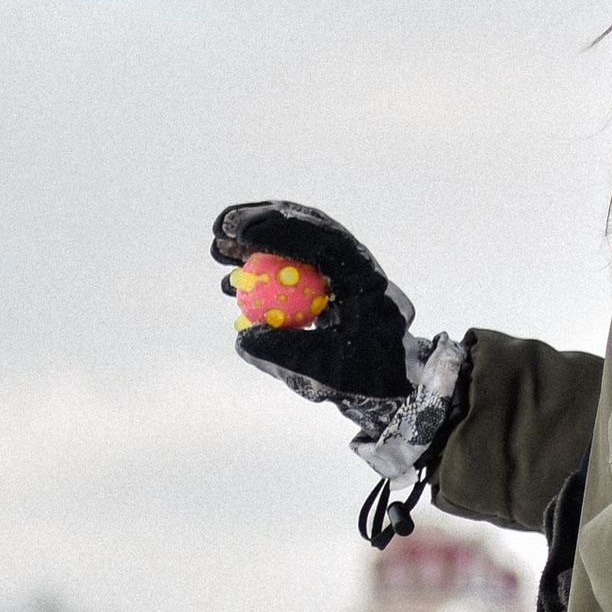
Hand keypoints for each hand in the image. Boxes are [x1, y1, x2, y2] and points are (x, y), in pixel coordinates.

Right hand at [211, 198, 467, 537]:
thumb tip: (242, 338)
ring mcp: (338, 272)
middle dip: (259, 224)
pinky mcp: (324, 285)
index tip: (240, 235)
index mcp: (363, 276)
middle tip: (221, 232)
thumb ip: (287, 355)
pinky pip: (288, 268)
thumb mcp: (328, 374)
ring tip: (218, 254)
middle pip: (303, 228)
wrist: (392, 388)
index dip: (278, 230)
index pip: (320, 238)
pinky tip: (231, 281)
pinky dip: (259, 269)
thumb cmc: (367, 382)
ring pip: (293, 244)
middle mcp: (352, 265)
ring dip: (254, 243)